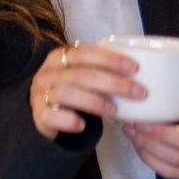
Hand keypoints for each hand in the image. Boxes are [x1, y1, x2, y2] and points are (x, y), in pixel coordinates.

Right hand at [29, 42, 146, 138]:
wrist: (46, 115)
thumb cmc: (73, 92)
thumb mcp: (84, 77)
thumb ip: (101, 70)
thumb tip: (141, 72)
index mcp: (60, 57)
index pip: (85, 52)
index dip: (110, 59)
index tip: (135, 68)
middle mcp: (47, 72)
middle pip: (82, 74)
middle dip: (114, 83)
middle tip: (138, 92)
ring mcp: (40, 93)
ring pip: (67, 93)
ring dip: (95, 101)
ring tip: (115, 111)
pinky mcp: (38, 115)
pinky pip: (52, 115)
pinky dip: (69, 120)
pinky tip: (82, 125)